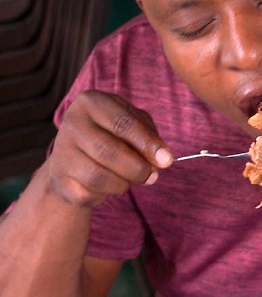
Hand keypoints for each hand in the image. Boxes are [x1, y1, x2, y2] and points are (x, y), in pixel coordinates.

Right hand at [41, 90, 172, 207]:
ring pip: (99, 176)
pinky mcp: (59, 179)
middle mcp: (71, 124)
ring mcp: (61, 152)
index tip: (167, 160)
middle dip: (138, 168)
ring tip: (129, 178)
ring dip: (123, 183)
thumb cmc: (113, 135)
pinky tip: (106, 185)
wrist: (75, 159)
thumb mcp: (134, 124)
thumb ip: (149, 136)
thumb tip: (162, 159)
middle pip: (109, 151)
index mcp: (91, 102)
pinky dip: (106, 194)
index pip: (123, 123)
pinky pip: (89, 194)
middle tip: (152, 175)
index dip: (147, 143)